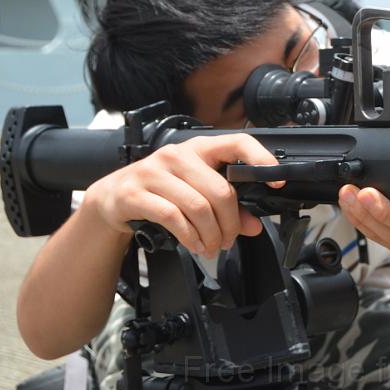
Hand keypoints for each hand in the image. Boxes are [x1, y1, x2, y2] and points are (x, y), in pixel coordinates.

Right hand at [83, 135, 284, 257]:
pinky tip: (194, 245)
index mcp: (200, 148)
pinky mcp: (135, 193)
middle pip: (220, 190)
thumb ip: (228, 207)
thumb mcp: (196, 192)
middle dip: (229, 223)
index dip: (260, 159)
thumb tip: (253, 225)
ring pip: (198, 207)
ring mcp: (154, 171)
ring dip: (210, 235)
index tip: (276, 180)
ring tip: (211, 247)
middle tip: (228, 240)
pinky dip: (189, 237)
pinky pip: (173, 217)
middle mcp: (178, 155)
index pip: (237, 142)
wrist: (113, 197)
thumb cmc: (162, 191)